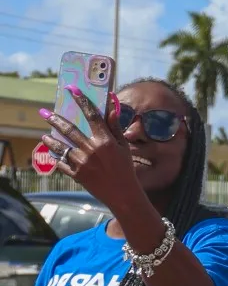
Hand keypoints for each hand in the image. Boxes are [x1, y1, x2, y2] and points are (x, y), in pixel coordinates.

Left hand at [40, 88, 143, 211]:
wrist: (123, 194)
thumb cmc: (125, 169)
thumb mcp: (124, 147)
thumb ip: (115, 128)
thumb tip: (111, 109)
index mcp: (105, 141)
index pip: (92, 116)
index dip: (82, 101)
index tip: (73, 90)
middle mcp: (91, 149)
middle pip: (70, 130)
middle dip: (55, 119)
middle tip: (44, 113)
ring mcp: (82, 162)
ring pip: (61, 147)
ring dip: (50, 140)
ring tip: (44, 135)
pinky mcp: (76, 174)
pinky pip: (61, 163)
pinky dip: (56, 158)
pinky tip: (52, 154)